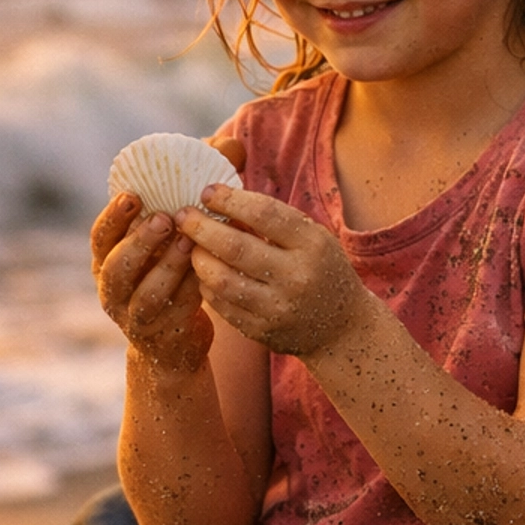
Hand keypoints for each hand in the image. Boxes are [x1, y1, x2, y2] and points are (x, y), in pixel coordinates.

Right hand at [91, 193, 213, 372]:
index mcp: (106, 261)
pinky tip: (207, 270)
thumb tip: (232, 147)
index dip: (113, 217)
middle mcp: (112, 290)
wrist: (173, 341)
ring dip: (167, 266)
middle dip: (140, 241)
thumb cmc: (171, 272)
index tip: (132, 195)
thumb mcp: (166, 241)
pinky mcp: (163, 335)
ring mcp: (135, 316)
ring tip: (187, 243)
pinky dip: (192, 289)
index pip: (100, 237)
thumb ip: (191, 196)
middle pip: (117, 267)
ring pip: (147, 293)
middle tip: (164, 219)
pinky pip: (177, 311)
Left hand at [179, 182, 368, 356]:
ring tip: (192, 245)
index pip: (264, 214)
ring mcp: (278, 308)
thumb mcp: (313, 237)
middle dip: (201, 227)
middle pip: (235, 247)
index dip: (230, 200)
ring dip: (198, 258)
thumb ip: (273, 220)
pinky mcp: (262, 331)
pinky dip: (207, 285)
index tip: (207, 193)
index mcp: (312, 244)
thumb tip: (221, 198)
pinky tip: (206, 272)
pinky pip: (221, 305)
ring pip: (221, 279)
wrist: (341, 328)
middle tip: (183, 215)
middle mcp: (296, 276)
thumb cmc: (320, 269)